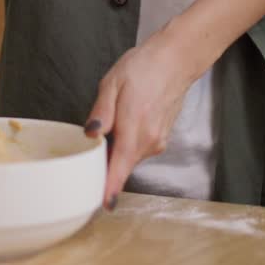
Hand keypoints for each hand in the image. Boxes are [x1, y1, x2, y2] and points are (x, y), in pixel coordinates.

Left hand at [83, 30, 198, 208]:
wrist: (176, 59)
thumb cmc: (144, 67)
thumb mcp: (112, 83)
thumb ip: (101, 113)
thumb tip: (89, 135)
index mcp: (134, 129)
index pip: (119, 169)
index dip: (109, 189)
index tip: (101, 205)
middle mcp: (149, 142)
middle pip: (121, 166)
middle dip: (104, 164)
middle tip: (88, 149)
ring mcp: (157, 141)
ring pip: (128, 157)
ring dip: (115, 151)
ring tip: (109, 124)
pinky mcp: (161, 138)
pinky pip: (138, 149)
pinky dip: (126, 144)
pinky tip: (124, 122)